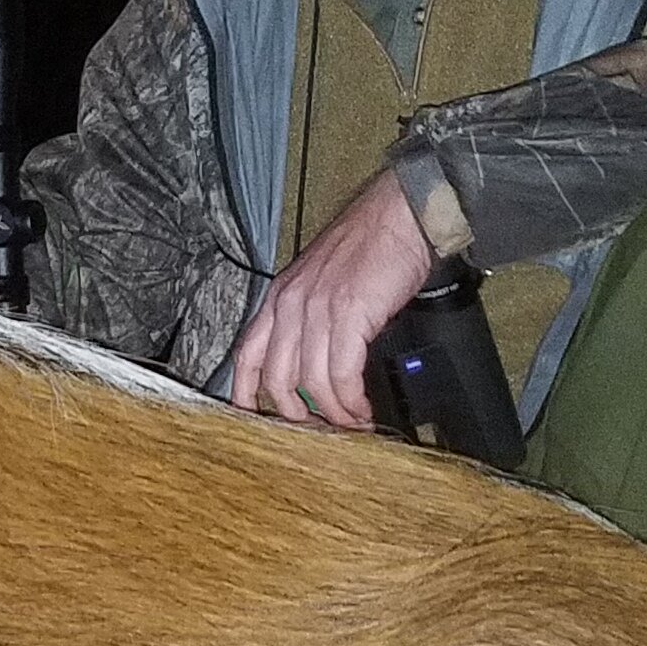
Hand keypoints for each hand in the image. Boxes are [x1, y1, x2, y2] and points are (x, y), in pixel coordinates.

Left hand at [227, 168, 436, 430]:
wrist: (401, 215)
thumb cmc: (371, 245)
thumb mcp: (323, 282)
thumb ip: (311, 319)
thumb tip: (317, 365)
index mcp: (279, 297)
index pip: (246, 354)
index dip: (245, 393)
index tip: (254, 421)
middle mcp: (289, 304)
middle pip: (275, 378)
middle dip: (297, 414)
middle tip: (321, 430)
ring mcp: (316, 309)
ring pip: (311, 383)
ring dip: (334, 413)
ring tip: (352, 425)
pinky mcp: (348, 315)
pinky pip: (341, 374)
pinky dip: (352, 401)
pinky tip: (362, 410)